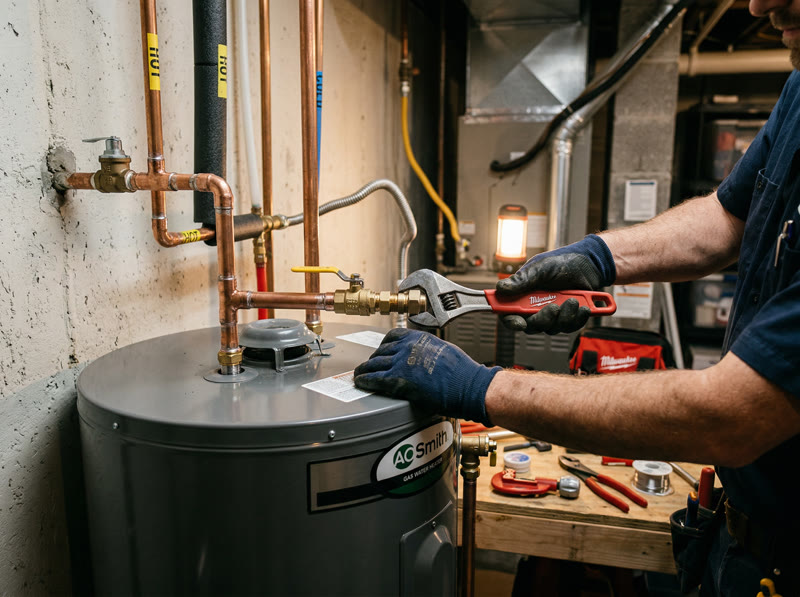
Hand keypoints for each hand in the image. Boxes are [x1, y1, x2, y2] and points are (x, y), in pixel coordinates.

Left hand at [353, 328, 500, 424]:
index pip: (392, 336)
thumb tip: (423, 357)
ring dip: (364, 370)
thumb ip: (428, 350)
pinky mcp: (398, 380)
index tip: (380, 350)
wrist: (468, 385)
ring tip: (360, 374)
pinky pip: (374, 379)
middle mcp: (407, 347)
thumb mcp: (444, 349)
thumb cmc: (462, 372)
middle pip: (381, 351)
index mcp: (419, 338)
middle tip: (369, 366)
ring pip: (374, 364)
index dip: (383, 345)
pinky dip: (364, 380)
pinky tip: (361, 382)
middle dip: (373, 359)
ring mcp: (401, 363)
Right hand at [495, 234, 614, 334]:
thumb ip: (522, 280)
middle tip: (554, 308)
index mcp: (522, 295)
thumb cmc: (562, 262)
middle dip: (543, 320)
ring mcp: (552, 314)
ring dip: (564, 317)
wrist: (589, 264)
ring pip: (552, 329)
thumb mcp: (540, 268)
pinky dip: (577, 319)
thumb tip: (501, 288)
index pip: (509, 313)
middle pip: (531, 326)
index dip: (511, 322)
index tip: (520, 323)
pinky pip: (569, 327)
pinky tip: (583, 308)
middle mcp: (534, 307)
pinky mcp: (568, 318)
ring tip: (573, 301)